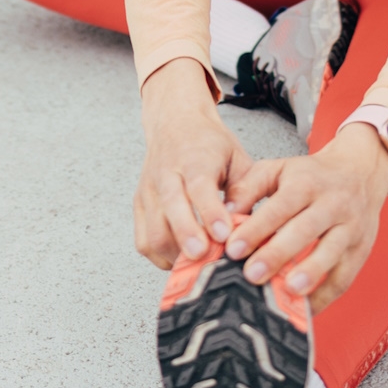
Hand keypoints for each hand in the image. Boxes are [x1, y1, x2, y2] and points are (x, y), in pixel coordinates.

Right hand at [134, 58, 251, 269]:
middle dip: (187, 237)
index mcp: (195, 158)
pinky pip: (142, 240)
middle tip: (205, 257)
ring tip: (198, 264)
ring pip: (153, 230)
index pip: (199, 187)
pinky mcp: (139, 205)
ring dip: (174, 253)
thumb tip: (247, 226)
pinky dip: (160, 256)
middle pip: (171, 209)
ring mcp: (149, 190)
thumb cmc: (209, 144)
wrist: (175, 123)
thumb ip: (243, 190)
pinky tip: (180, 259)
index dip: (210, 213)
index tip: (223, 235)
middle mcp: (167, 173)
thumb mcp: (237, 157)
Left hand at [223, 122, 387, 312]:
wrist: (359, 172)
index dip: (257, 228)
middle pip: (305, 230)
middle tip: (252, 275)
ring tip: (287, 292)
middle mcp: (332, 204)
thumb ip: (248, 187)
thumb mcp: (277, 169)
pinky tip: (305, 308)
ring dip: (309, 275)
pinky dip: (325, 296)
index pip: (280, 206)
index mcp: (307, 183)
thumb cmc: (310, 176)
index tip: (233, 249)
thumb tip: (226, 214)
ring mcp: (350, 228)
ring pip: (331, 253)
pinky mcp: (360, 250)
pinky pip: (344, 277)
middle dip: (278, 254)